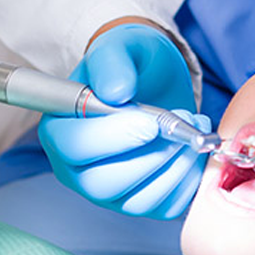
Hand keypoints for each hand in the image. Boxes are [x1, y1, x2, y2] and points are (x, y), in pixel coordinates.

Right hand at [38, 23, 203, 218]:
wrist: (152, 79)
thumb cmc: (128, 64)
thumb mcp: (118, 47)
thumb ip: (112, 62)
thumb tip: (117, 91)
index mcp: (59, 131)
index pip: (74, 148)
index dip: (114, 139)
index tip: (151, 122)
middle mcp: (77, 169)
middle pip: (102, 185)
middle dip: (149, 157)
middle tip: (179, 125)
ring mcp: (109, 191)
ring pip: (137, 201)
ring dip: (174, 168)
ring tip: (194, 130)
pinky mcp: (141, 200)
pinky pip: (165, 207)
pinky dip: (188, 182)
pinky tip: (195, 150)